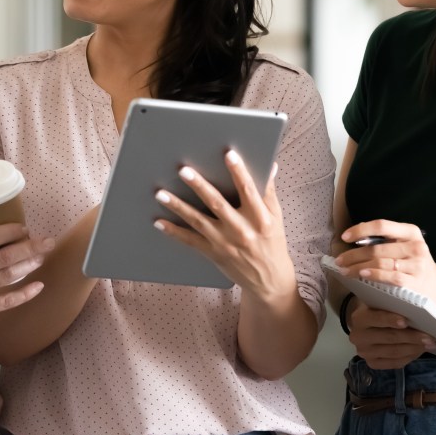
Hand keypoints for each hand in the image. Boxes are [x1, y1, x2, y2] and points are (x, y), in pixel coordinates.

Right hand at [0, 224, 51, 346]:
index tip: (23, 228)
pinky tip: (39, 286)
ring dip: (29, 264)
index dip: (9, 231)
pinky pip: (7, 301)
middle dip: (30, 246)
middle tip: (47, 241)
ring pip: (9, 275)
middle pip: (6, 255)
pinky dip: (25, 294)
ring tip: (43, 257)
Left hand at [153, 152, 294, 303]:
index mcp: (260, 218)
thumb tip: (270, 165)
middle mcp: (241, 230)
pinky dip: (173, 232)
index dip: (239, 172)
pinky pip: (190, 241)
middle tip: (183, 170)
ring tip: (161, 193)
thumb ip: (268, 191)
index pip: (249, 190)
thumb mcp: (276, 217)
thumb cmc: (272, 242)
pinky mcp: (213, 253)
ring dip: (178, 206)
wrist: (268, 279)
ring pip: (198, 221)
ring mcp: (225, 242)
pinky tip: (159, 222)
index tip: (228, 154)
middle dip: (199, 186)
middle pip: (217, 203)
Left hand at [336, 220, 435, 301]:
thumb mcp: (405, 246)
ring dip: (358, 266)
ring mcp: (416, 264)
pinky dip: (373, 275)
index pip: (382, 225)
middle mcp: (415, 246)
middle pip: (377, 248)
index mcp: (411, 232)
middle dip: (353, 254)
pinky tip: (361, 274)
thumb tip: (356, 237)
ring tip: (345, 270)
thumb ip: (385, 240)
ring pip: (380, 262)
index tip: (345, 237)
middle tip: (339, 260)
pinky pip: (389, 276)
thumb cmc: (414, 264)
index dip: (360, 230)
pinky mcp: (415, 281)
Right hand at [343, 297, 433, 368]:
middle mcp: (358, 337)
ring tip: (430, 344)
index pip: (376, 319)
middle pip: (389, 338)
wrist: (366, 325)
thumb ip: (392, 301)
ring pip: (394, 352)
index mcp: (359, 318)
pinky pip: (395, 363)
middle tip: (430, 337)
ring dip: (414, 348)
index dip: (391, 320)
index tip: (406, 321)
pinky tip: (420, 351)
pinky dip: (410, 357)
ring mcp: (365, 352)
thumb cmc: (379, 310)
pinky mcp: (372, 363)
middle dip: (412, 337)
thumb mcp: (381, 302)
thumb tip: (412, 299)